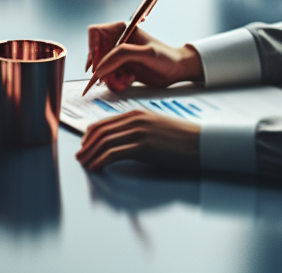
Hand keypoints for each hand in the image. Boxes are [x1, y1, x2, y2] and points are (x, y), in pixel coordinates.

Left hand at [76, 111, 198, 172]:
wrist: (202, 142)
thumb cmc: (181, 138)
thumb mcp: (155, 126)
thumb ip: (137, 129)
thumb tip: (121, 141)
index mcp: (135, 114)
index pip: (104, 122)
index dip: (90, 135)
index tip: (84, 145)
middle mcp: (134, 120)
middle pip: (100, 132)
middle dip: (86, 145)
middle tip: (79, 156)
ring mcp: (138, 132)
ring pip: (104, 142)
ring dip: (90, 154)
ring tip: (84, 163)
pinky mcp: (143, 147)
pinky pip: (114, 153)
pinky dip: (101, 160)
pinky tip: (96, 167)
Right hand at [86, 22, 202, 92]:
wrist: (178, 70)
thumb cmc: (166, 57)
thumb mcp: (146, 53)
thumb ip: (122, 55)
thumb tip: (101, 67)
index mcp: (121, 30)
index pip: (95, 33)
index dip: (92, 47)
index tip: (96, 62)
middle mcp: (117, 42)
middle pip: (96, 54)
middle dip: (102, 68)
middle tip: (110, 77)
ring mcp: (118, 56)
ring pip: (101, 68)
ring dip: (110, 77)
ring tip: (126, 80)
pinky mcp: (121, 69)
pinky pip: (109, 77)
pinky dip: (116, 82)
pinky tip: (128, 81)